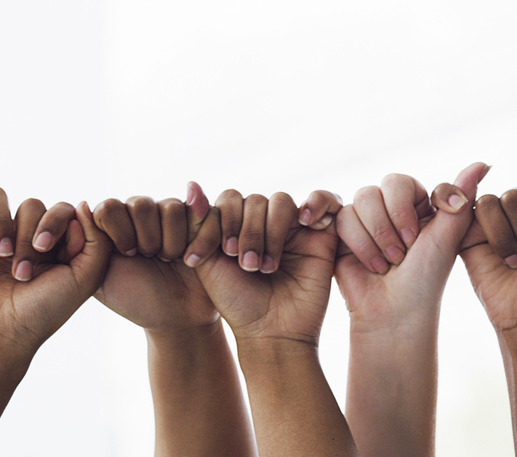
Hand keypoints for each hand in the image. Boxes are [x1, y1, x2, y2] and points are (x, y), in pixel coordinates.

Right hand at [0, 188, 111, 349]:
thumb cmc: (45, 311)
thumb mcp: (86, 278)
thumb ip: (97, 239)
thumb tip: (83, 204)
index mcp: (55, 245)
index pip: (61, 209)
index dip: (56, 222)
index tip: (49, 251)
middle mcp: (24, 237)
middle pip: (31, 205)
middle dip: (29, 234)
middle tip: (22, 272)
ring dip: (1, 222)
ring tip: (0, 253)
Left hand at [92, 182, 221, 330]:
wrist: (179, 318)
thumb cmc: (138, 301)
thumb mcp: (100, 280)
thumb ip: (85, 246)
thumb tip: (80, 206)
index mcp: (116, 224)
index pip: (110, 206)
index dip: (119, 232)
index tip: (127, 256)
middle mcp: (143, 215)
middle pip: (140, 204)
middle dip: (147, 239)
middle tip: (152, 260)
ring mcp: (173, 216)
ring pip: (170, 207)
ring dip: (172, 242)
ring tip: (172, 261)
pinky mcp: (202, 219)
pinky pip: (202, 210)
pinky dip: (200, 238)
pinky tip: (194, 258)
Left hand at [195, 188, 342, 344]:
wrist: (272, 333)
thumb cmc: (237, 303)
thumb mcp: (207, 262)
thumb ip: (199, 223)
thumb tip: (192, 184)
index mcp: (237, 226)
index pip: (229, 200)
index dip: (221, 222)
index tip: (210, 256)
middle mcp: (265, 223)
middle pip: (254, 201)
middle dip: (247, 232)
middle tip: (245, 265)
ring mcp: (294, 228)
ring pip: (281, 202)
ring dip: (271, 231)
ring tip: (266, 266)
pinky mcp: (323, 234)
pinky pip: (324, 199)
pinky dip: (316, 202)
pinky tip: (305, 221)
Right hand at [335, 162, 488, 331]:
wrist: (395, 312)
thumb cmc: (426, 279)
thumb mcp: (447, 237)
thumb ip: (461, 197)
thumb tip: (484, 163)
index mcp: (417, 204)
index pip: (403, 182)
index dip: (407, 209)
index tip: (418, 239)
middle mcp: (390, 207)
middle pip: (380, 188)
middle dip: (391, 225)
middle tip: (403, 254)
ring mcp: (365, 219)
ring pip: (361, 201)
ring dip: (377, 237)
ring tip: (388, 264)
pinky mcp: (343, 233)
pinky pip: (343, 218)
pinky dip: (360, 245)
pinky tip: (371, 266)